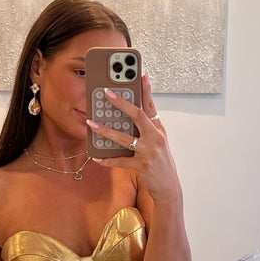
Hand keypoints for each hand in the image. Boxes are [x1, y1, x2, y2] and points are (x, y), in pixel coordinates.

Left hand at [86, 73, 180, 201]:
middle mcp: (155, 137)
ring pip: (124, 138)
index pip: (151, 105)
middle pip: (138, 115)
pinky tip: (96, 157)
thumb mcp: (158, 142)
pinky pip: (120, 161)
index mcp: (158, 129)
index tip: (141, 74)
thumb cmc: (161, 163)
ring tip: (91, 123)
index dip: (146, 89)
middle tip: (107, 93)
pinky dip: (107, 160)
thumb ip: (147, 129)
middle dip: (122, 103)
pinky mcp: (142, 165)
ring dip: (105, 130)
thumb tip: (130, 116)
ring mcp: (149, 151)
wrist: (169, 186)